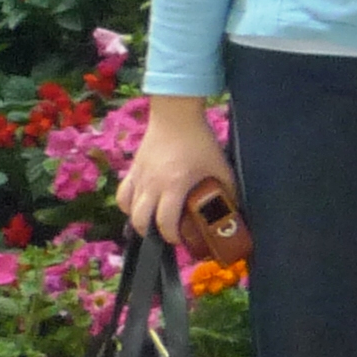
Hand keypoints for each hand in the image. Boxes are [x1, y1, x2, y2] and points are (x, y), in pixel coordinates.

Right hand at [118, 97, 229, 244]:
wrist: (175, 116)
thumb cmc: (199, 141)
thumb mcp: (219, 164)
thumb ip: (227, 186)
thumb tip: (234, 204)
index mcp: (175, 185)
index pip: (166, 222)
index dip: (172, 236)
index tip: (181, 240)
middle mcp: (153, 185)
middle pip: (141, 221)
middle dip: (152, 234)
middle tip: (166, 234)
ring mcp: (139, 177)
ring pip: (128, 209)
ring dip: (139, 221)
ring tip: (152, 223)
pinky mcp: (132, 170)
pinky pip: (122, 194)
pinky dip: (128, 205)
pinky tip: (138, 207)